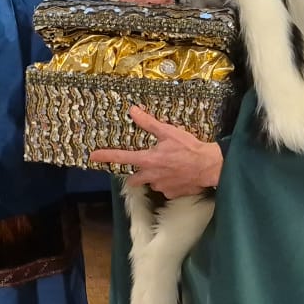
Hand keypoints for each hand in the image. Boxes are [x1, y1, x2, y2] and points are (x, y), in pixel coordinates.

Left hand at [89, 106, 223, 197]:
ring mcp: (161, 187)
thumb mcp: (168, 132)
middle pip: (133, 179)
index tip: (93, 156)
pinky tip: (177, 174)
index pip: (121, 158)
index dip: (106, 156)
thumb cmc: (189, 148)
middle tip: (141, 165)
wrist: (209, 166)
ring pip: (151, 183)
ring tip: (166, 167)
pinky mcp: (172, 194)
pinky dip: (168, 182)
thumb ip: (149, 122)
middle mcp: (151, 176)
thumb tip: (133, 110)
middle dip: (134, 174)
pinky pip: (165, 188)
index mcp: (148, 160)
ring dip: (154, 176)